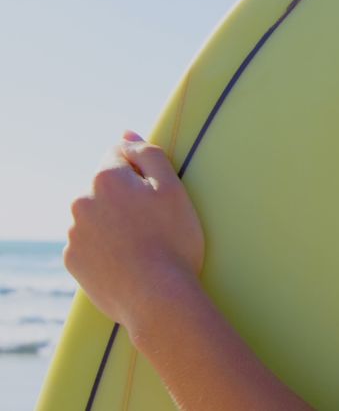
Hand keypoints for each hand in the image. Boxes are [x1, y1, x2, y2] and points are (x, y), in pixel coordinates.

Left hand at [64, 130, 204, 329]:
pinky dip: (105, 247)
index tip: (158, 196)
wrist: (157, 298)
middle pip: (106, 187)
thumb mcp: (173, 188)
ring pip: (97, 215)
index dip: (144, 174)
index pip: (121, 156)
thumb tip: (126, 133)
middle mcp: (81, 201)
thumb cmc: (173, 241)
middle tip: (155, 224)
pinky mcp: (72, 260)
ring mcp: (73, 233)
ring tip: (143, 246)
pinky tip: (129, 261)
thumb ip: (149, 154)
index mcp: (106, 178)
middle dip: (126, 198)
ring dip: (114, 222)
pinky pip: (89, 244)